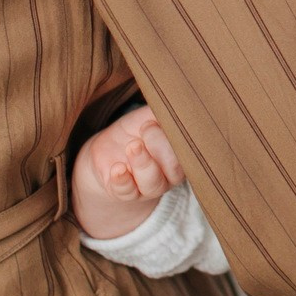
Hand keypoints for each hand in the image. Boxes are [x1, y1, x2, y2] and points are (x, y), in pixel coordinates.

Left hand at [71, 105, 186, 239]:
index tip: (159, 120)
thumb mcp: (149, 115)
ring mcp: (147, 187)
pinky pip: (127, 192)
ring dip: (143, 162)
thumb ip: (163, 112)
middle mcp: (168, 175)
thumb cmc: (135, 130)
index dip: (177, 138)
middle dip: (161, 147)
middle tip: (146, 128)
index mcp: (179, 155)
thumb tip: (180, 103)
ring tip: (133, 145)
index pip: (188, 152)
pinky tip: (117, 168)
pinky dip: (122, 180)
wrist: (107, 148)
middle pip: (174, 169)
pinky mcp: (124, 192)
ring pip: (152, 183)